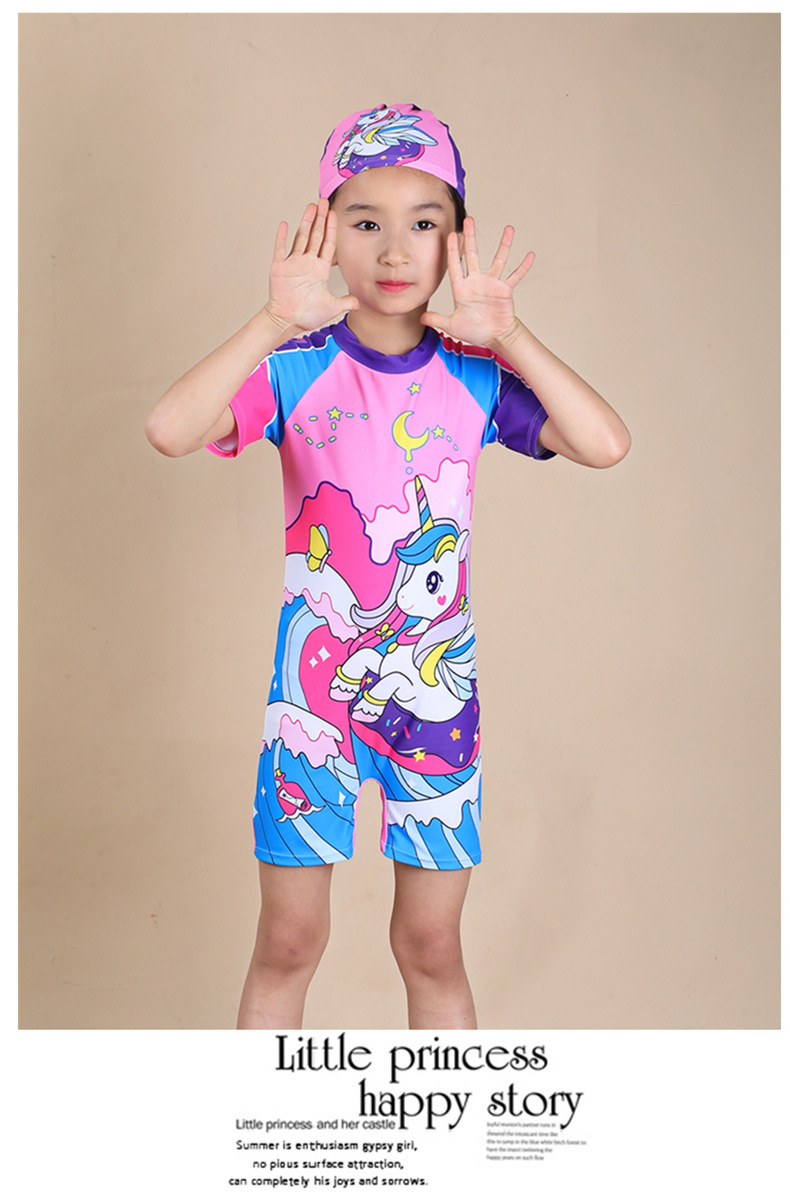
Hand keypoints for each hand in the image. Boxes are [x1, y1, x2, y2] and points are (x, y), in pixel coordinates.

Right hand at [266, 198, 358, 332]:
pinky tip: (285, 224)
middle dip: (320, 218)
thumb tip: (360, 303)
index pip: (327, 244)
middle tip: (324, 201)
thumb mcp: (332, 307)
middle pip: (315, 236)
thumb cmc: (307, 315)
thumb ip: (346, 302)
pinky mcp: (279, 268)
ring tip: (311, 206)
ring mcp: (293, 264)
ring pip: (301, 238)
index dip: (331, 229)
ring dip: (306, 222)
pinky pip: (280, 249)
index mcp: (320, 270)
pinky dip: (282, 237)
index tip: (334, 214)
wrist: (288, 321)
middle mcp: (307, 263)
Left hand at [421, 218, 533, 348]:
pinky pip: (515, 276)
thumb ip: (437, 319)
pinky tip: (530, 255)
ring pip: (498, 260)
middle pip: (473, 255)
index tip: (450, 234)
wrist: (493, 337)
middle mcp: (477, 282)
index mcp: (462, 289)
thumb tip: (420, 318)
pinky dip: (523, 267)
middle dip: (470, 238)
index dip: (452, 250)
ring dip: (504, 245)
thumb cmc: (474, 331)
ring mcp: (492, 284)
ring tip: (509, 229)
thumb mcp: (451, 326)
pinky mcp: (505, 290)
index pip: (455, 266)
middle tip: (469, 220)